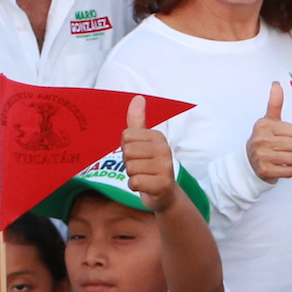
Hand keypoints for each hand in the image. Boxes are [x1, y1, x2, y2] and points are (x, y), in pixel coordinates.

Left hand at [120, 95, 177, 212]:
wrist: (165, 194)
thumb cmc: (149, 165)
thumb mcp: (142, 142)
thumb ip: (137, 120)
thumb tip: (138, 97)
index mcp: (158, 136)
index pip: (126, 136)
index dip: (126, 147)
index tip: (138, 154)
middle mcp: (165, 149)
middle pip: (127, 152)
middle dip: (128, 162)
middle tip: (140, 167)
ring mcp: (165, 167)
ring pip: (130, 168)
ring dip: (132, 175)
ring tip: (144, 176)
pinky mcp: (162, 184)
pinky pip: (134, 183)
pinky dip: (135, 186)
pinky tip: (144, 186)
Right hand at [246, 82, 291, 183]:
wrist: (249, 164)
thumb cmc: (264, 139)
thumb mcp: (268, 121)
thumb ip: (275, 103)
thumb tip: (276, 83)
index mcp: (263, 125)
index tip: (284, 138)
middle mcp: (260, 140)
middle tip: (288, 151)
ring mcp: (261, 156)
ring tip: (285, 159)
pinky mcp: (265, 171)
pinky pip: (291, 171)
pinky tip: (286, 168)